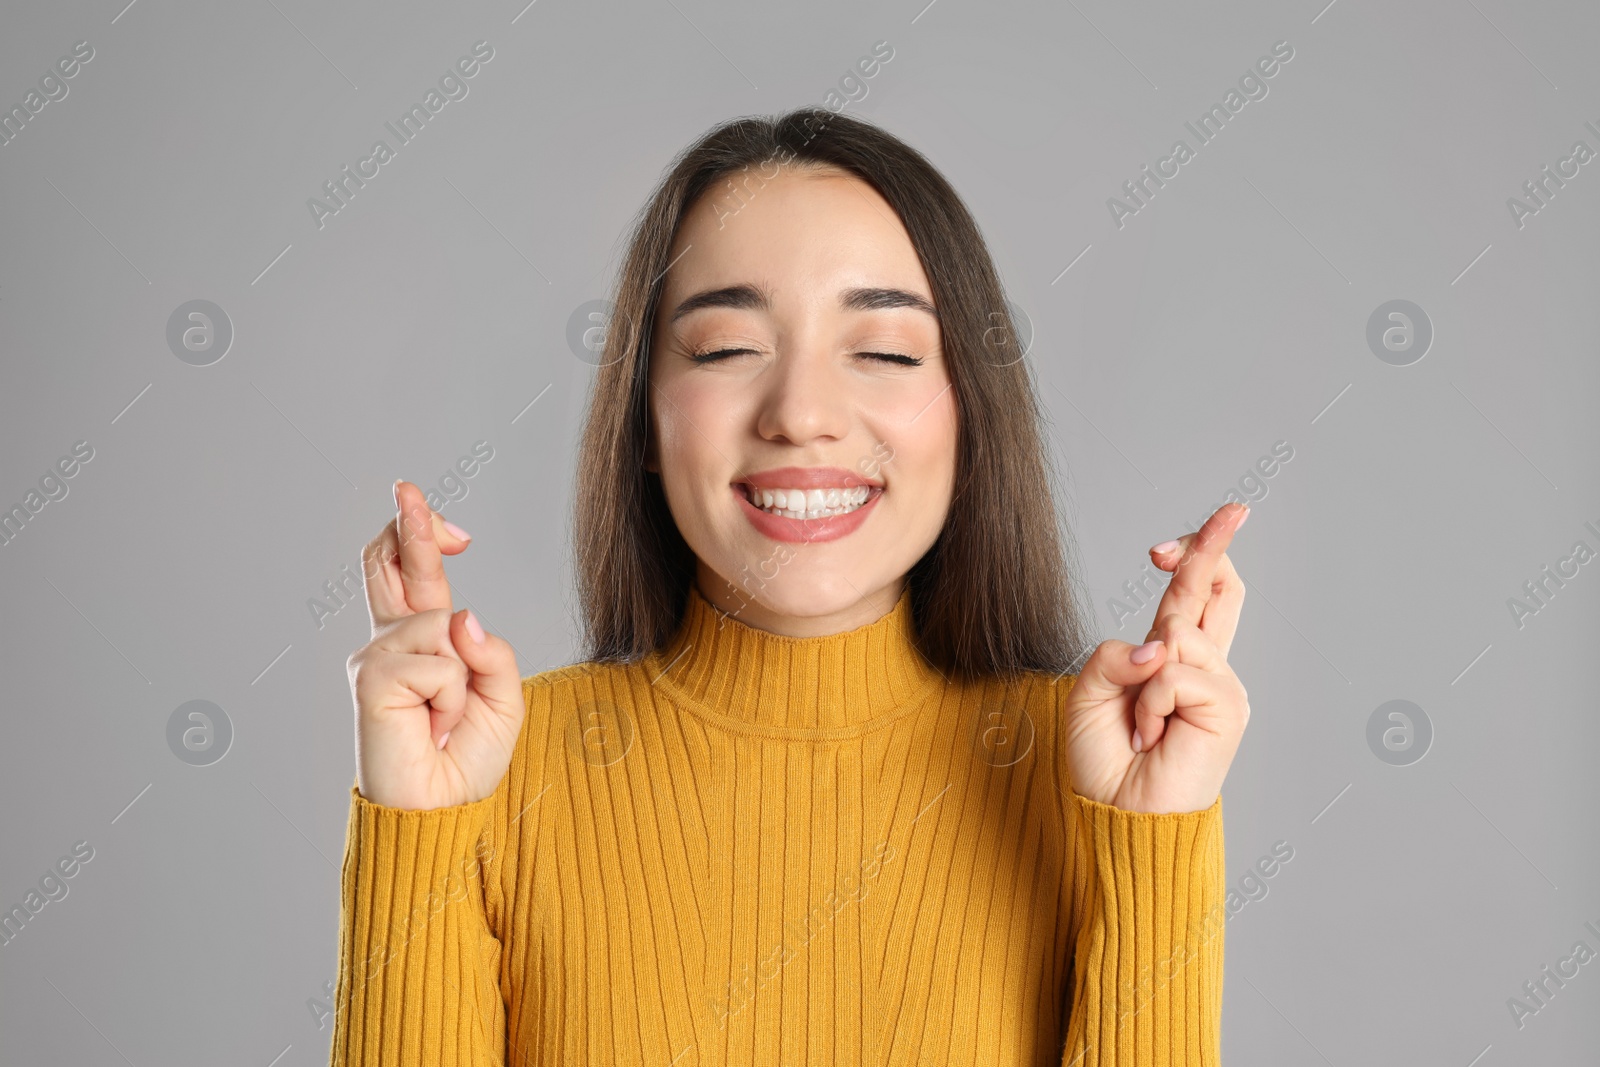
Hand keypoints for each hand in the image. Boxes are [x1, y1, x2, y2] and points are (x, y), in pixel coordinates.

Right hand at [346, 480, 524, 809]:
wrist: (441, 813)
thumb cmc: (466, 758)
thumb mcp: (502, 696)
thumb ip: (492, 651)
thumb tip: (462, 617)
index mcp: (420, 642)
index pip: (410, 573)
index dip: (416, 533)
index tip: (415, 499)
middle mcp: (389, 643)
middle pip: (388, 563)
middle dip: (407, 525)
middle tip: (406, 488)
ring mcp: (375, 659)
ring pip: (440, 624)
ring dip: (462, 676)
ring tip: (446, 718)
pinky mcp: (372, 679)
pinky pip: (438, 661)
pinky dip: (452, 696)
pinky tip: (432, 726)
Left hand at [1060, 502, 1251, 813]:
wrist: (1119, 814)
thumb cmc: (1105, 760)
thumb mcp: (1089, 693)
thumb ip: (1113, 656)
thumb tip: (1159, 645)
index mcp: (1172, 659)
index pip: (1194, 596)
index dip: (1196, 555)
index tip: (1177, 538)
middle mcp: (1203, 667)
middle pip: (1217, 590)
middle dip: (1216, 544)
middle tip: (1236, 509)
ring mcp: (1220, 686)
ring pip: (1178, 634)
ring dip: (1142, 678)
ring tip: (1141, 725)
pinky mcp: (1228, 708)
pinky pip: (1175, 674)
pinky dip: (1150, 704)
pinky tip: (1152, 736)